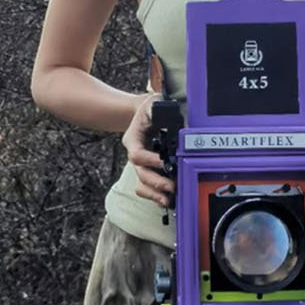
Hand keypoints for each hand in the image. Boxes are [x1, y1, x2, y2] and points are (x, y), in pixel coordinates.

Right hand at [120, 92, 173, 207]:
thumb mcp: (152, 104)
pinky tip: (166, 200)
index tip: (164, 162)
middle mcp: (135, 155)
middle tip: (172, 186)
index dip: (149, 160)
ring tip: (168, 200)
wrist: (147, 114)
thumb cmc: (151, 109)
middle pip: (140, 173)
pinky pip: (147, 188)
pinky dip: (155, 196)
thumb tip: (163, 112)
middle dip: (155, 182)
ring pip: (142, 184)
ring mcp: (142, 165)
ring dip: (154, 193)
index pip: (137, 154)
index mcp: (133, 140)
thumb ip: (155, 108)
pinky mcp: (149, 171)